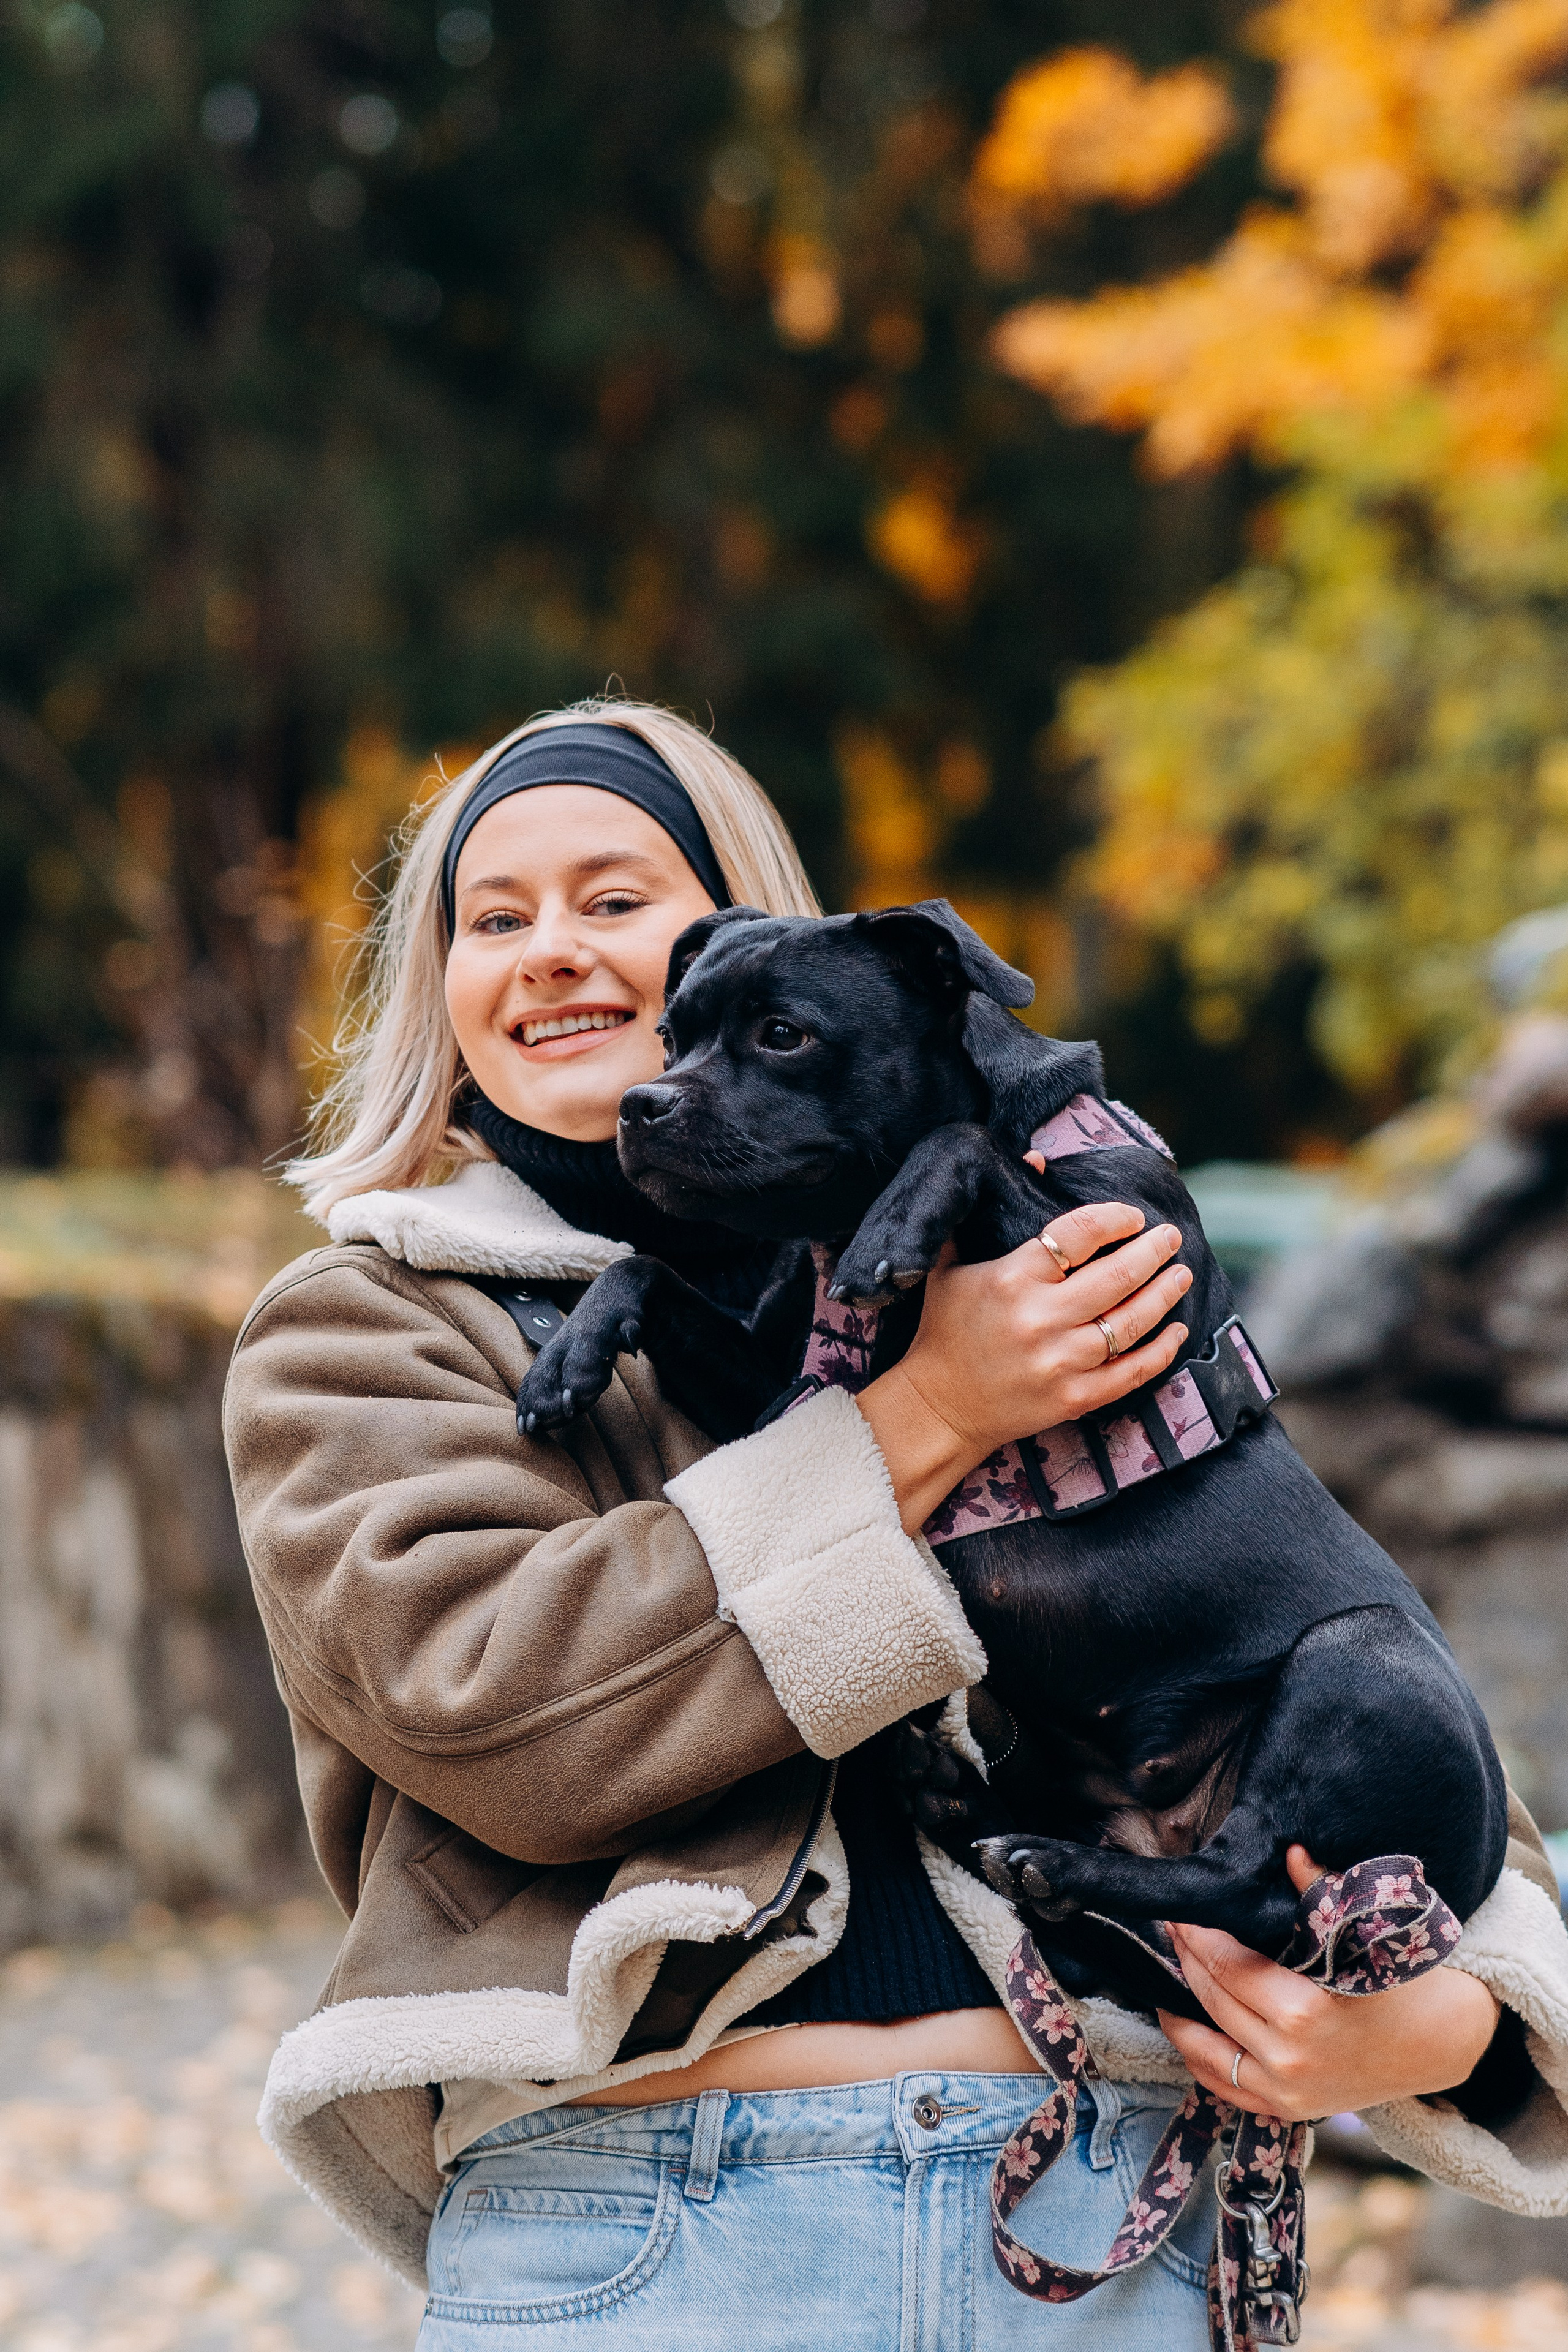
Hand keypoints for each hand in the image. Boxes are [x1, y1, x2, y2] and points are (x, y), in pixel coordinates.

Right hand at [856, 1203, 1191, 1532]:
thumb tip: (1035, 1158)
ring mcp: (1060, 1362)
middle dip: (1153, 1251)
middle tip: (1171, 1236)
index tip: (1133, 1216)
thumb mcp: (948, 1265)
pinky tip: (1178, 1331)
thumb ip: (982, 1214)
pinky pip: (1131, 1372)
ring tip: (1180, 1274)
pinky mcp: (1074, 1398)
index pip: (1076, 1235)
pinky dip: (1161, 1351)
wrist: (938, 1407)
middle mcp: (1039, 1319)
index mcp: (1011, 1279)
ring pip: (1131, 1322)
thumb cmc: (944, 1330)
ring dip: (1164, 1294)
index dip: (1113, 1219)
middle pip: (1116, 1276)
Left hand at [1157, 1845, 1500, 2119]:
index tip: (1181, 1913)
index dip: (1199, 1936)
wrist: (1439, 2044)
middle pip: (1213, 2002)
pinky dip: (1199, 2059)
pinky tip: (1187, 2030)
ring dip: (1179, 2015)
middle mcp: (1288, 2058)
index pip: (1228, 1966)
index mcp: (1303, 2011)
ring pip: (1206, 2050)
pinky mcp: (1288, 2110)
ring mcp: (1286, 2092)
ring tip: (1164, 1980)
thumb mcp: (1362, 1935)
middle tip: (1170, 1932)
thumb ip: (1319, 1892)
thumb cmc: (1400, 1982)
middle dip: (1186, 1962)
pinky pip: (1224, 2088)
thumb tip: (1289, 1850)